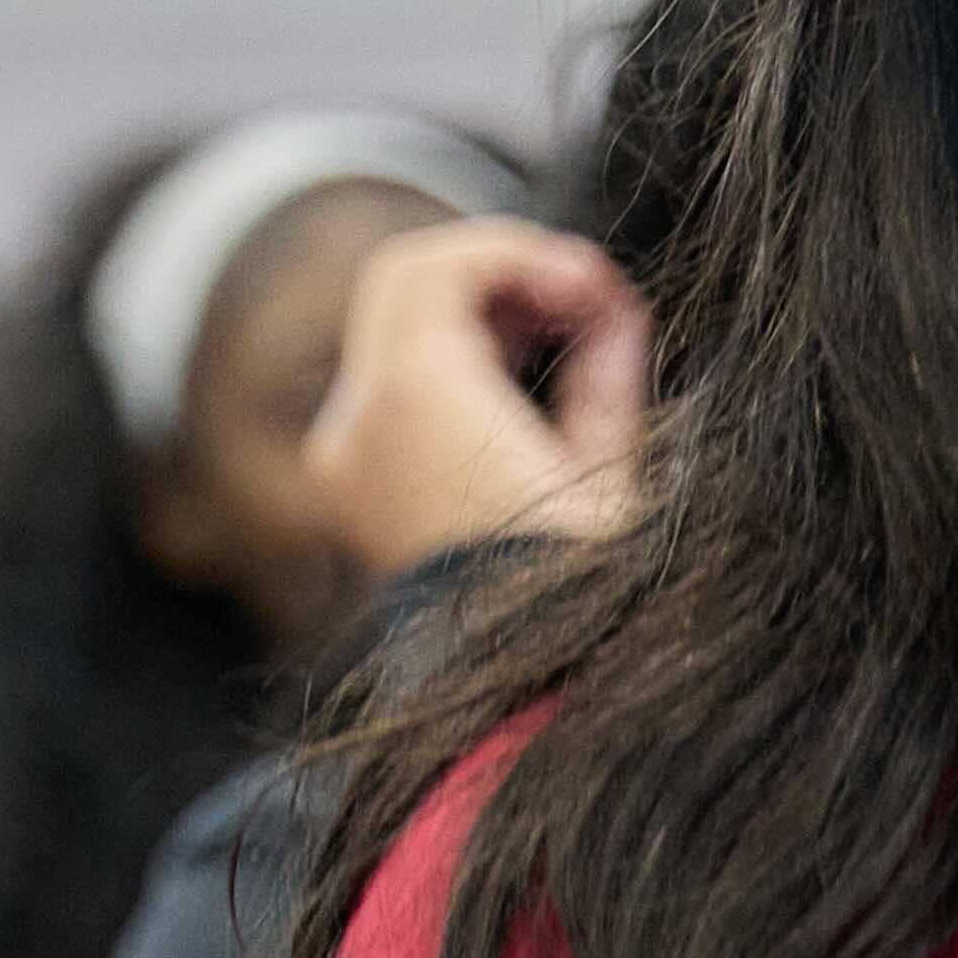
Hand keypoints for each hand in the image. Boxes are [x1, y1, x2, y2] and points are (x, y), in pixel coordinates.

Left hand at [306, 220, 656, 581]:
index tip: (595, 283)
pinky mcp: (353, 485)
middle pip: (406, 285)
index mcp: (413, 400)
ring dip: (479, 317)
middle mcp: (355, 420)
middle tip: (582, 301)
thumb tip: (608, 308)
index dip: (524, 254)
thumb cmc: (579, 596)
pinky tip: (525, 387)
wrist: (521, 702)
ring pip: (396, 329)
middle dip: (498, 275)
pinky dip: (452, 363)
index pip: (441, 267)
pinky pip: (393, 386)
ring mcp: (342, 456)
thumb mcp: (614, 469)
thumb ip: (606, 364)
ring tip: (568, 344)